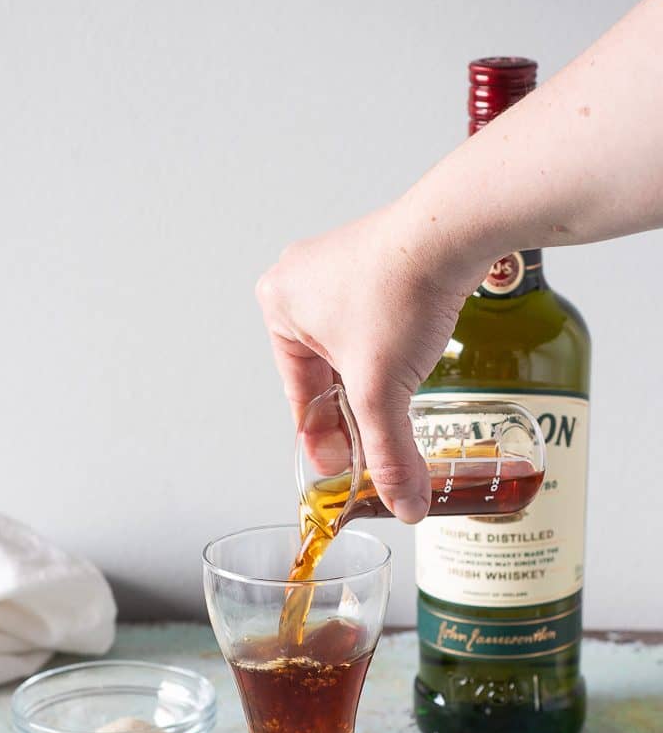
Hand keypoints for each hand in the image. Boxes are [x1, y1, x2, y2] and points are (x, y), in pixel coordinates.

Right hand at [256, 203, 479, 521]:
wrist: (454, 229)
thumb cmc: (399, 289)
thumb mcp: (382, 390)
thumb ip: (389, 454)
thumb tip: (401, 503)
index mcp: (278, 305)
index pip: (299, 395)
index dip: (323, 439)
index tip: (342, 469)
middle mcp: (303, 279)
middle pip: (325, 374)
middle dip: (350, 411)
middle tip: (370, 448)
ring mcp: (344, 264)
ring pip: (353, 348)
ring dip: (373, 381)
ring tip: (395, 409)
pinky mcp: (384, 257)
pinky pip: (378, 319)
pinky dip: (393, 349)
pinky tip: (412, 366)